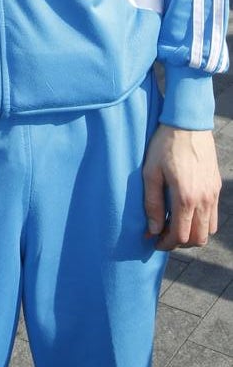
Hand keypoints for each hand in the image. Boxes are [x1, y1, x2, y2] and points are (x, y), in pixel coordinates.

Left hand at [142, 123, 220, 250]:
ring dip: (192, 234)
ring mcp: (213, 194)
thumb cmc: (164, 145)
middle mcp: (204, 200)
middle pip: (197, 239)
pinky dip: (202, 222)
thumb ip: (152, 203)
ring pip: (208, 230)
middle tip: (162, 235)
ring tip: (174, 225)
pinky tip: (186, 212)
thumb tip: (152, 229)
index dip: (165, 243)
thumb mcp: (150, 172)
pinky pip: (214, 216)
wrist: (188, 123)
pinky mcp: (216, 186)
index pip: (180, 236)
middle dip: (179, 243)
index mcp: (185, 197)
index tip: (153, 241)